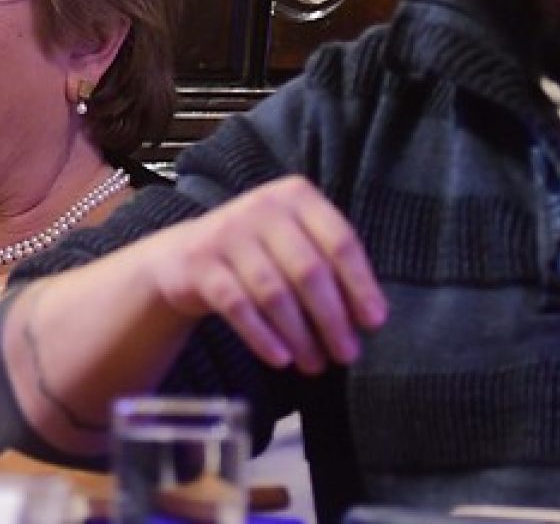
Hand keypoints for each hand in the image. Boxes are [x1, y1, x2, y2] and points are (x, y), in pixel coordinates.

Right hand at [147, 175, 386, 373]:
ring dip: (300, 335)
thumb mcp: (296, 245)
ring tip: (316, 364)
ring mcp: (227, 232)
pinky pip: (237, 306)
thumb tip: (369, 317)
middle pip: (308, 270)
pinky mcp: (200, 262)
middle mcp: (262, 206)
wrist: (185, 256)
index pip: (340, 240)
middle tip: (346, 354)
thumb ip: (331, 268)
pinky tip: (280, 359)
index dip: (360, 285)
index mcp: (296, 196)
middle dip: (332, 318)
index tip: (374, 323)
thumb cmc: (259, 254)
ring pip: (273, 292)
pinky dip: (262, 336)